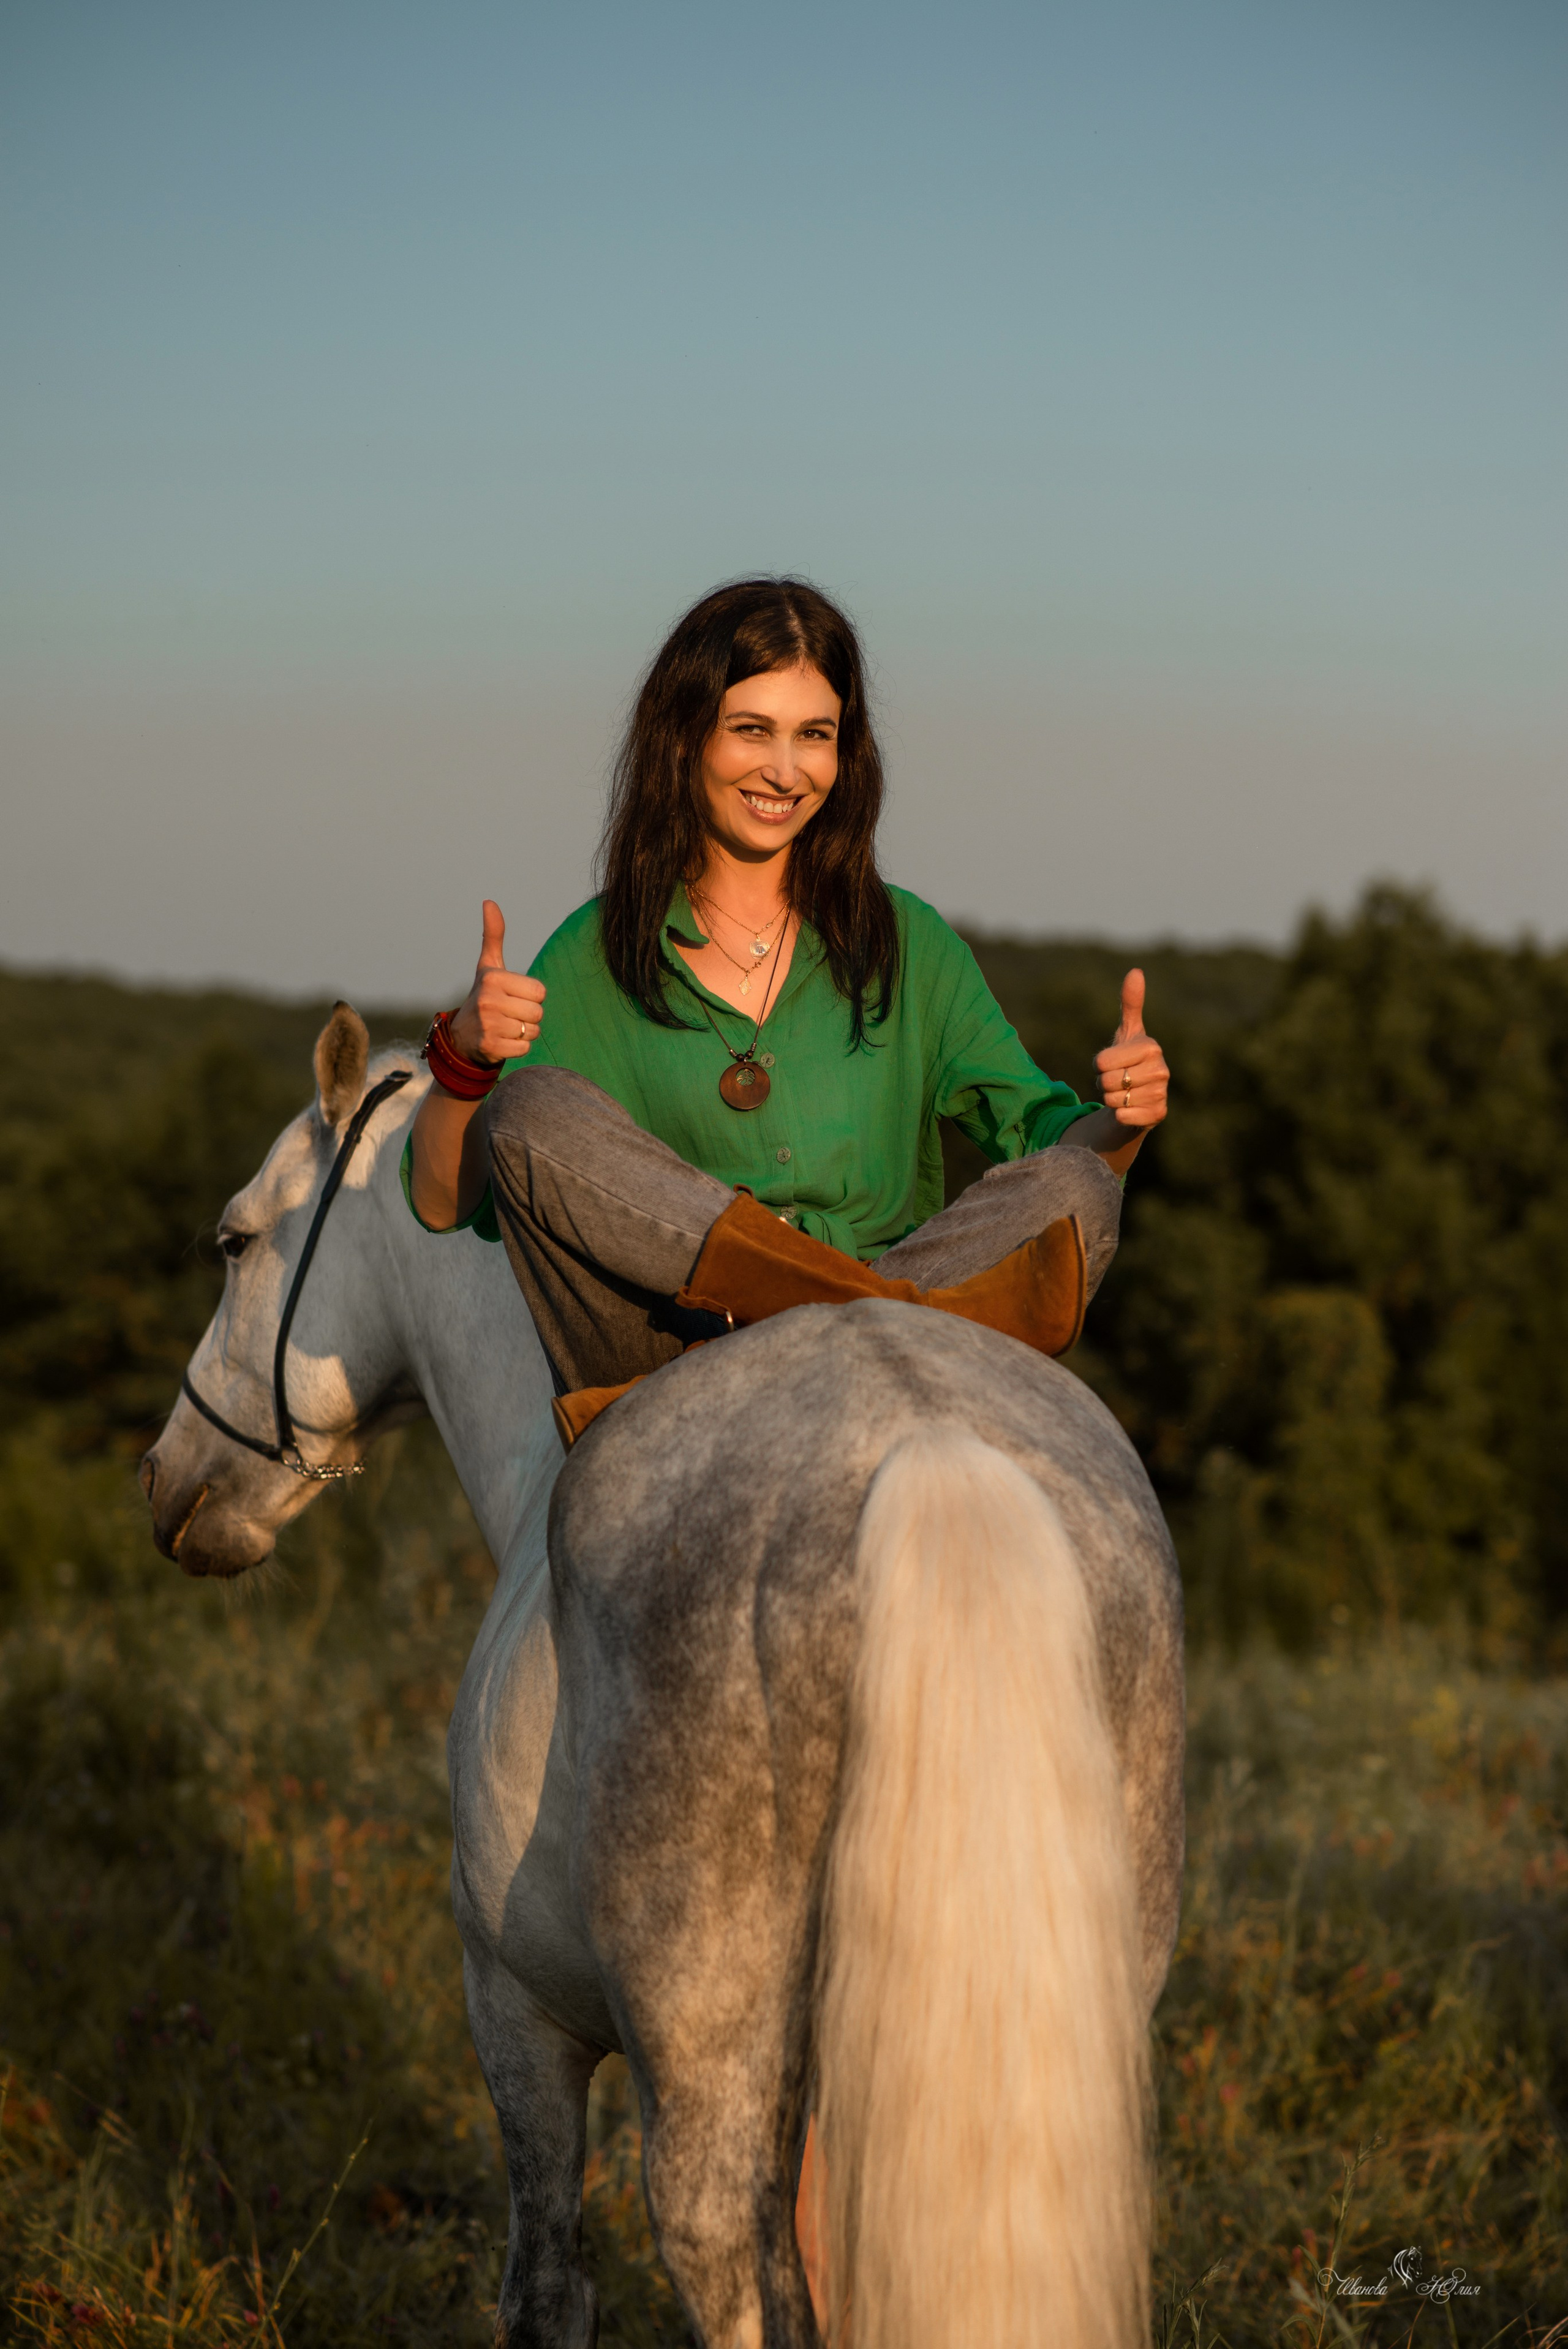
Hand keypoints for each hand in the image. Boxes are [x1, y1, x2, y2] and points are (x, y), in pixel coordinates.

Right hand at [449, 901, 545, 1064]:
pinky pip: (525, 1048)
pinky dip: (518, 1048)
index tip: (514, 997)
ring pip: (533, 1031)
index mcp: (493, 978)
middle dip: (529, 1016)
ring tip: (506, 1027)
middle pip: (538, 1012)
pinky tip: (503, 1041)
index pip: (539, 991)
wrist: (461, 1037)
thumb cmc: (484, 997)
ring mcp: (488, 1025)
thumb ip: (493, 936)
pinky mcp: (490, 1047)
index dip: (531, 996)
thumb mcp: (488, 966)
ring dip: (524, 1032)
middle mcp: (488, 1000)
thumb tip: (489, 901)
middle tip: (510, 1015)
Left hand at [1092, 969, 1169, 1129]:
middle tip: (1116, 1081)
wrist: (1135, 1097)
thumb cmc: (1128, 1062)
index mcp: (1151, 1047)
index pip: (1102, 1061)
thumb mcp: (1126, 1032)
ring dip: (1110, 1100)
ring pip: (1113, 1100)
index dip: (1099, 1066)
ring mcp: (1161, 1093)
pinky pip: (1124, 1116)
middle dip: (1104, 1084)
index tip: (1111, 1064)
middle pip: (1107, 1081)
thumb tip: (1136, 971)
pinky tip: (1128, 1110)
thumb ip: (1130, 1004)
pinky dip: (1119, 1115)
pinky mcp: (1158, 1115)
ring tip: (1123, 1094)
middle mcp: (1161, 1070)